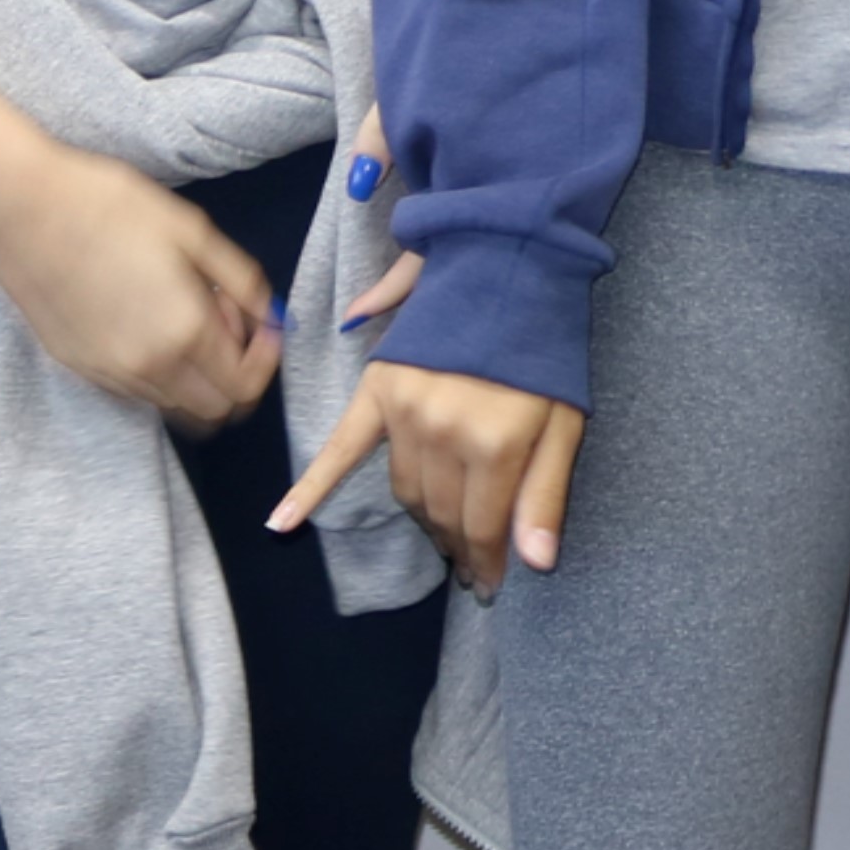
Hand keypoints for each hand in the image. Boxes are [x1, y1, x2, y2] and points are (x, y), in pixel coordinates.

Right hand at [0, 137, 280, 426]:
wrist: (19, 208)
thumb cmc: (110, 207)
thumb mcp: (194, 231)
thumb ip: (243, 281)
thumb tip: (273, 316)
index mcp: (183, 334)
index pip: (244, 388)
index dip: (266, 360)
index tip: (263, 324)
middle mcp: (146, 369)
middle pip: (213, 410)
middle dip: (235, 372)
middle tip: (225, 316)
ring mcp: (105, 374)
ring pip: (173, 403)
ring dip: (195, 372)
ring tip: (183, 311)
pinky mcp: (75, 367)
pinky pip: (135, 391)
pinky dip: (158, 371)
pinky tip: (147, 319)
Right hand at [270, 248, 585, 592]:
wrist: (513, 265)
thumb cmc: (548, 347)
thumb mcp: (567, 420)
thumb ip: (546, 494)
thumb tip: (533, 565)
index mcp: (494, 443)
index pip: (480, 525)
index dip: (487, 560)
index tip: (490, 584)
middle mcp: (443, 432)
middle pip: (440, 512)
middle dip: (457, 543)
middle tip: (471, 564)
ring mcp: (404, 412)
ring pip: (406, 489)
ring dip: (422, 518)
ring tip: (440, 538)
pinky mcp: (377, 389)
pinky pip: (340, 447)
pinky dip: (310, 487)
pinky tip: (282, 523)